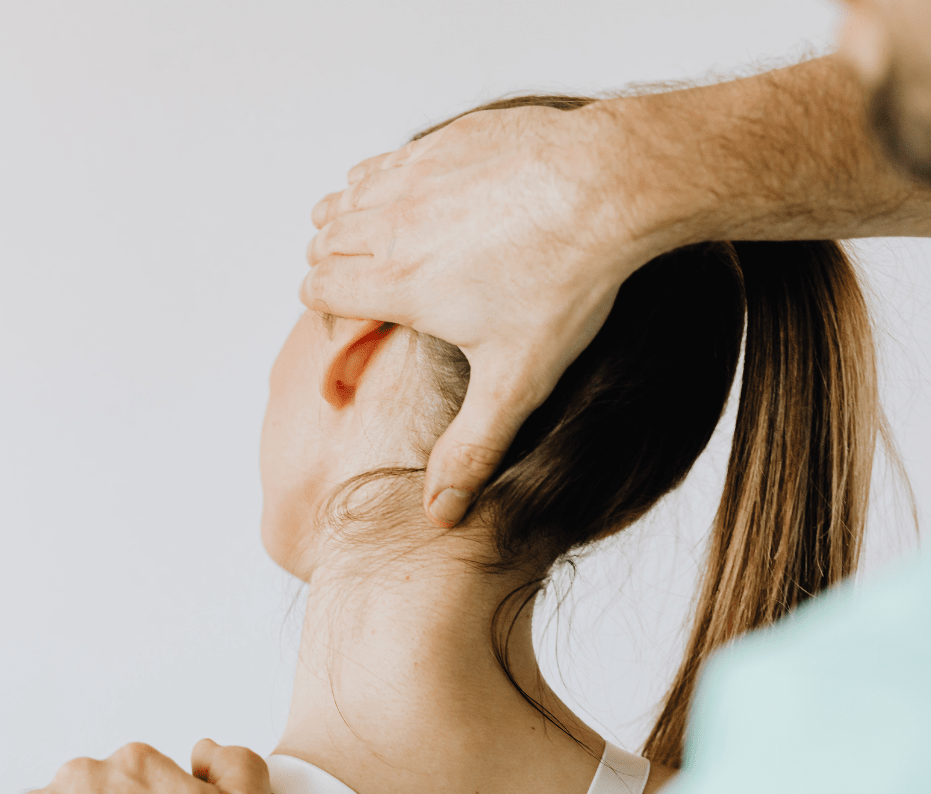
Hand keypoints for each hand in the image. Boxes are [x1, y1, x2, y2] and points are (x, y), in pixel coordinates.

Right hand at [303, 102, 659, 526]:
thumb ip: (472, 448)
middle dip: (334, 264)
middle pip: (323, 240)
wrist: (612, 186)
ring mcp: (417, 176)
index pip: (318, 290)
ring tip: (388, 246)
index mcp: (398, 283)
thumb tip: (439, 515)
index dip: (326, 308)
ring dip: (353, 220)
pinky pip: (389, 159)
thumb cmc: (567, 283)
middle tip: (370, 288)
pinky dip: (388, 180)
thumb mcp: (519, 381)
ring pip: (346, 195)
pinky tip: (423, 201)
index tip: (354, 322)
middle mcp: (393, 224)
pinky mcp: (447, 141)